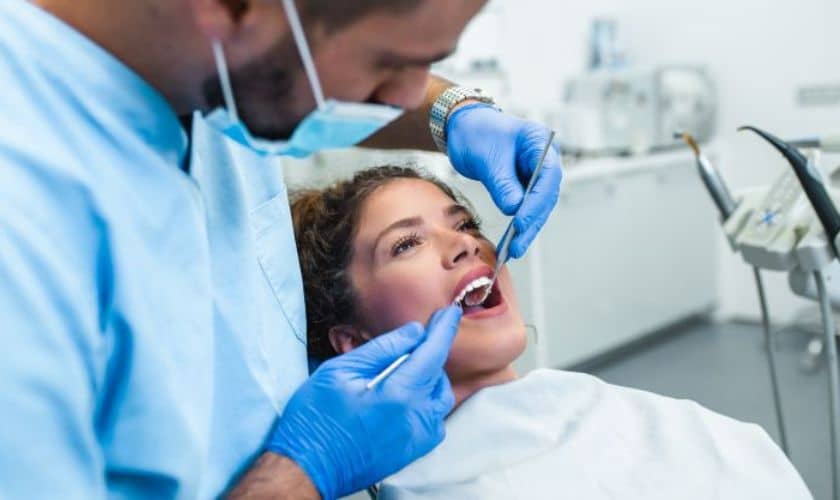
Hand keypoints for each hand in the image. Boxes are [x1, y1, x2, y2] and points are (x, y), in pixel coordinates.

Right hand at [267, 305, 462, 498]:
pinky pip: (433, 420)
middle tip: (408, 344)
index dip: (444, 329)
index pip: (433, 353)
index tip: (450, 313)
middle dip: (428, 354)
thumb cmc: (315, 419)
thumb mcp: (341, 371)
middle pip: (438, 375)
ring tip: (401, 371)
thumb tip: (413, 332)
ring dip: (428, 379)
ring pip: (440, 399)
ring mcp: (417, 439)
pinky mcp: (413, 451)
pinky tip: (402, 397)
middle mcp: (416, 419)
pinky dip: (425, 403)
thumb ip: (382, 349)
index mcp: (398, 395)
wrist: (308, 467)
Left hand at [446, 103, 562, 258]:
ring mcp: (535, 173)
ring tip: (514, 249)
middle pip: (545, 196)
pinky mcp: (524, 185)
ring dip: (527, 228)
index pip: (547, 177)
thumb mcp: (487, 158)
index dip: (536, 203)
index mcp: (541, 143)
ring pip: (538, 206)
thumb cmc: (476, 132)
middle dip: (532, 222)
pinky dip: (519, 224)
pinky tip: (511, 241)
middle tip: (518, 245)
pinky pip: (525, 207)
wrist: (464, 128)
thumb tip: (514, 210)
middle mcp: (544, 159)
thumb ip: (502, 184)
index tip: (521, 222)